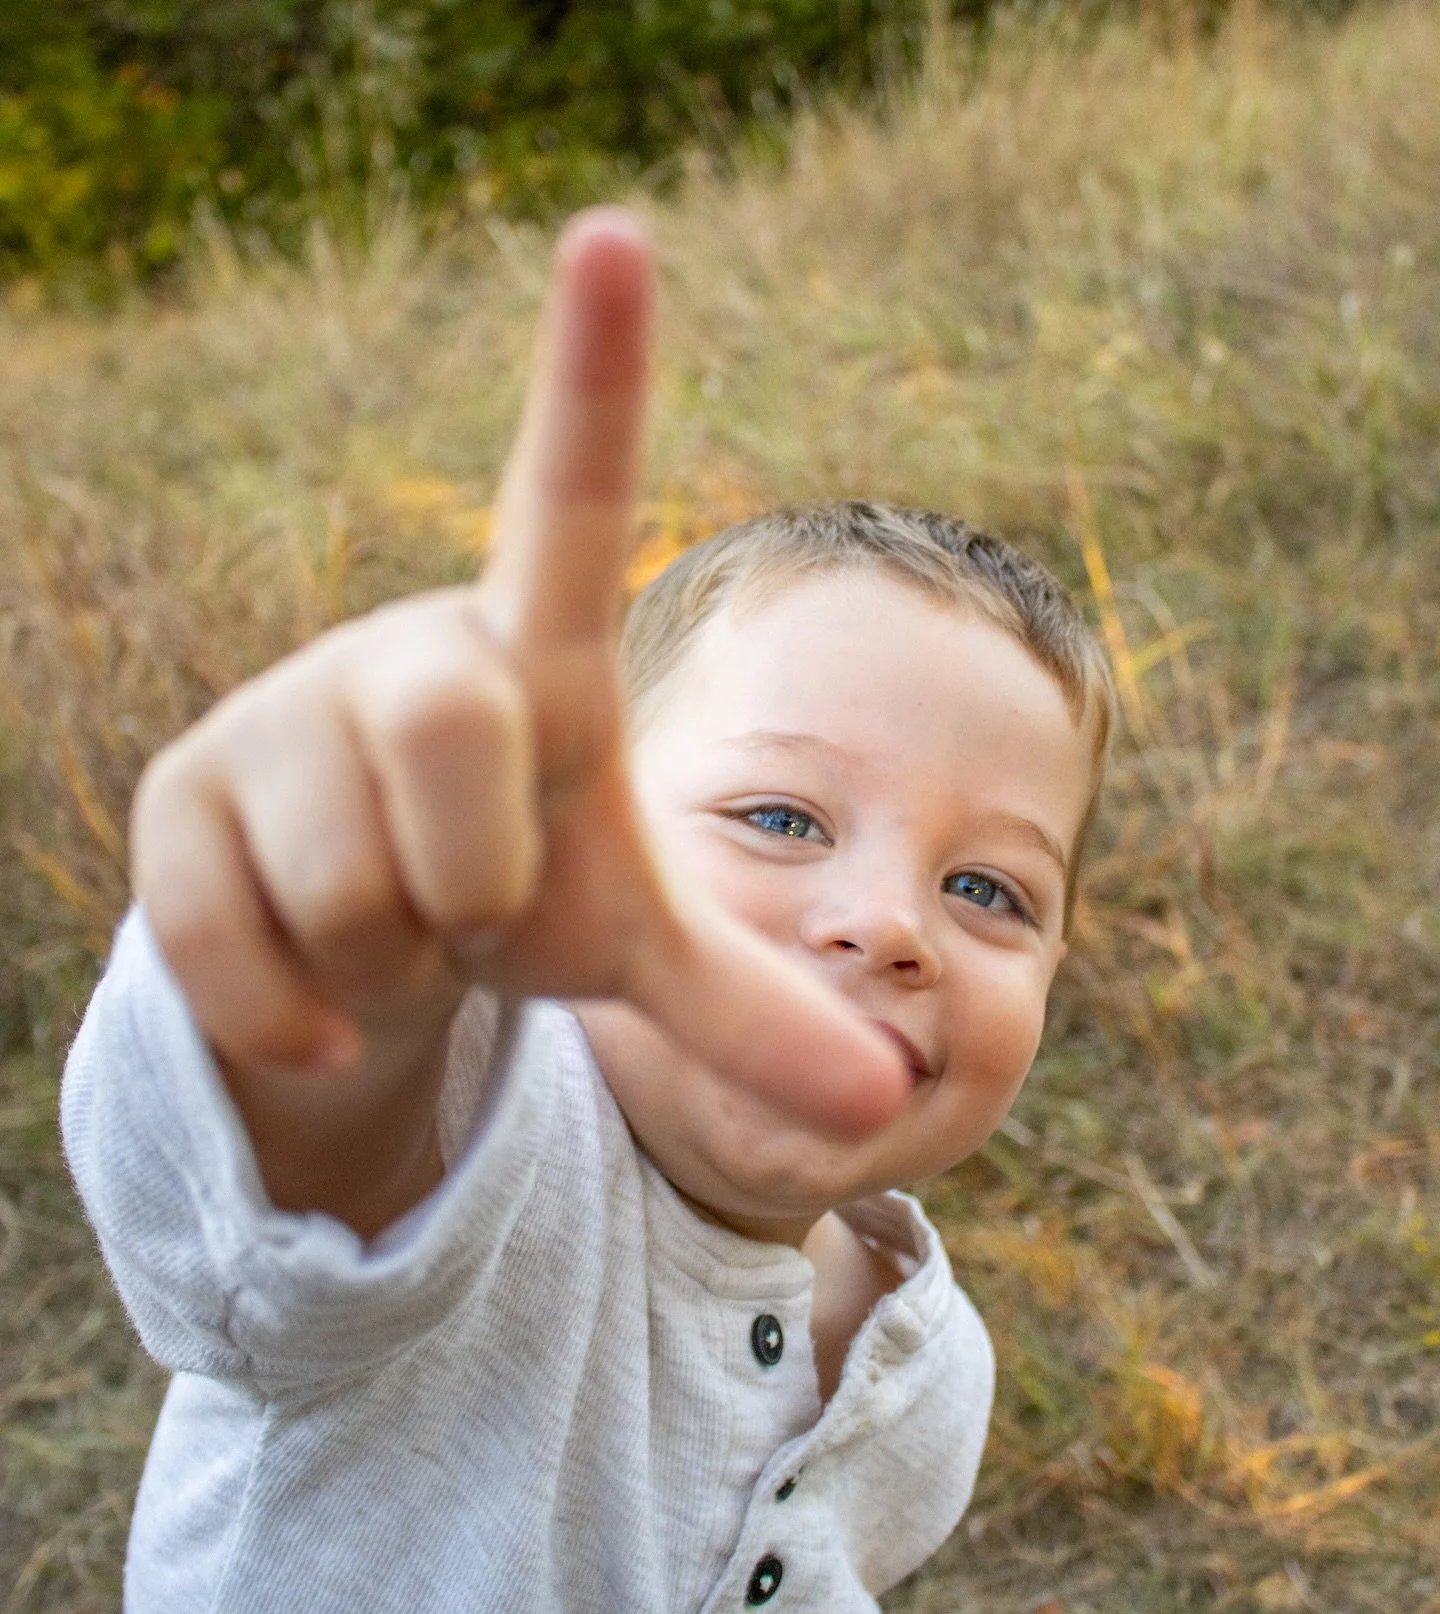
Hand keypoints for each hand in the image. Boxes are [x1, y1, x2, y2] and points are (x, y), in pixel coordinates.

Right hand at [132, 209, 906, 1149]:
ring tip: (396, 924)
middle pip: (444, 732)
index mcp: (535, 659)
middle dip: (472, 879)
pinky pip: (230, 950)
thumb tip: (881, 1106)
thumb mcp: (637, 947)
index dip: (590, 379)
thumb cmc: (520, 892)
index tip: (616, 235)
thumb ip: (751, 1014)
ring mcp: (276, 717)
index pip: (569, 502)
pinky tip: (323, 999)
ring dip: (390, 956)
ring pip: (342, 881)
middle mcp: (403, 654)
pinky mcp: (178, 799)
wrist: (365, 938)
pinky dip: (293, 1018)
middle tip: (469, 900)